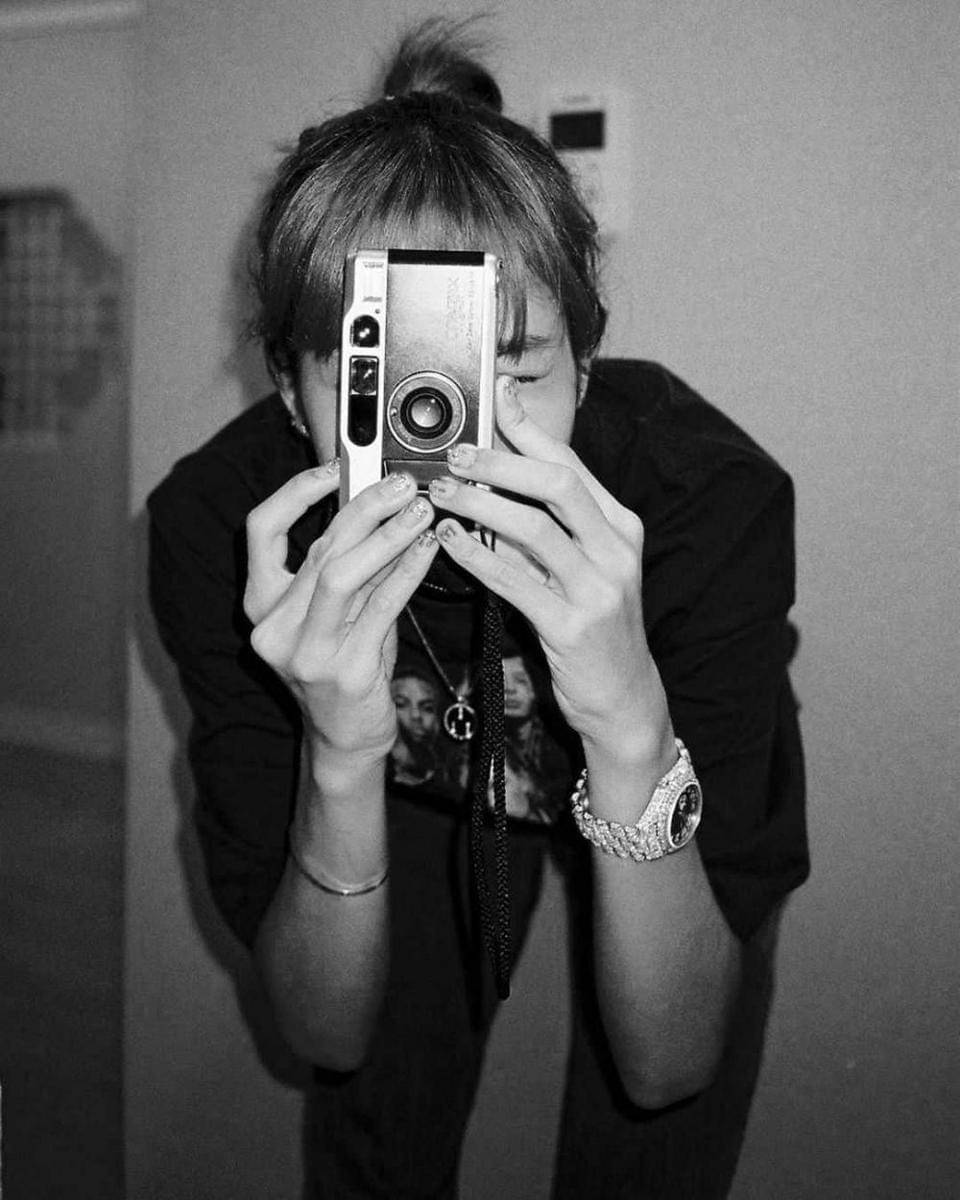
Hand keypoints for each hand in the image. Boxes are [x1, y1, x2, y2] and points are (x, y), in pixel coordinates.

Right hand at [244, 462, 437, 761]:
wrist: (346, 738)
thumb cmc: (343, 664)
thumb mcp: (335, 610)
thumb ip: (347, 563)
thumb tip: (381, 504)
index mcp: (260, 604)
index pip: (261, 530)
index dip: (297, 491)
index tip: (336, 467)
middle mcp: (273, 628)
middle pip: (317, 548)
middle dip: (365, 507)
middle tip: (403, 485)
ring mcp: (305, 653)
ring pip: (342, 575)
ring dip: (387, 536)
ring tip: (421, 511)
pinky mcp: (344, 673)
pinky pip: (381, 608)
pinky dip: (408, 571)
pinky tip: (429, 549)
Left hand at [428, 380, 669, 761]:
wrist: (624, 697)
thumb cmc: (594, 626)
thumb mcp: (582, 567)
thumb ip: (547, 526)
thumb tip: (494, 484)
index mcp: (620, 526)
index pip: (571, 464)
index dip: (530, 429)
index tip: (496, 397)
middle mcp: (615, 550)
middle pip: (558, 485)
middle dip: (501, 462)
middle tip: (455, 454)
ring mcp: (598, 589)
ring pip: (534, 529)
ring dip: (481, 505)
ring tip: (441, 493)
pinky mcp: (573, 627)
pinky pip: (516, 582)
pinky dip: (478, 557)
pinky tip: (449, 541)